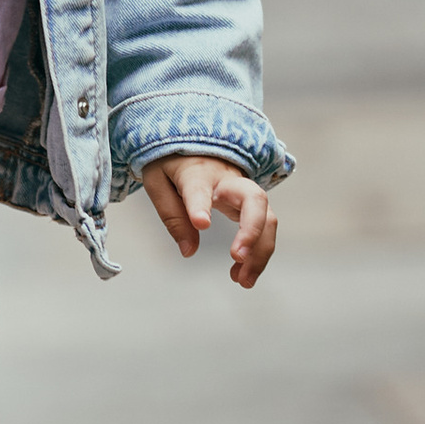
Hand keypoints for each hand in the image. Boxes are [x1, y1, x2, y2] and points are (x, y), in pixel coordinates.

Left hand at [143, 153, 278, 287]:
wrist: (193, 142)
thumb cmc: (172, 163)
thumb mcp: (158, 182)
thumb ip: (172, 216)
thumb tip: (188, 251)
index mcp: (196, 172)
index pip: (199, 187)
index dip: (200, 205)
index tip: (201, 223)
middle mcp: (228, 179)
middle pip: (254, 199)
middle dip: (251, 230)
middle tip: (238, 257)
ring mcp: (244, 190)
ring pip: (266, 218)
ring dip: (260, 252)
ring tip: (243, 281)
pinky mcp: (251, 203)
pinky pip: (264, 227)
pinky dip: (258, 253)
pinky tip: (242, 274)